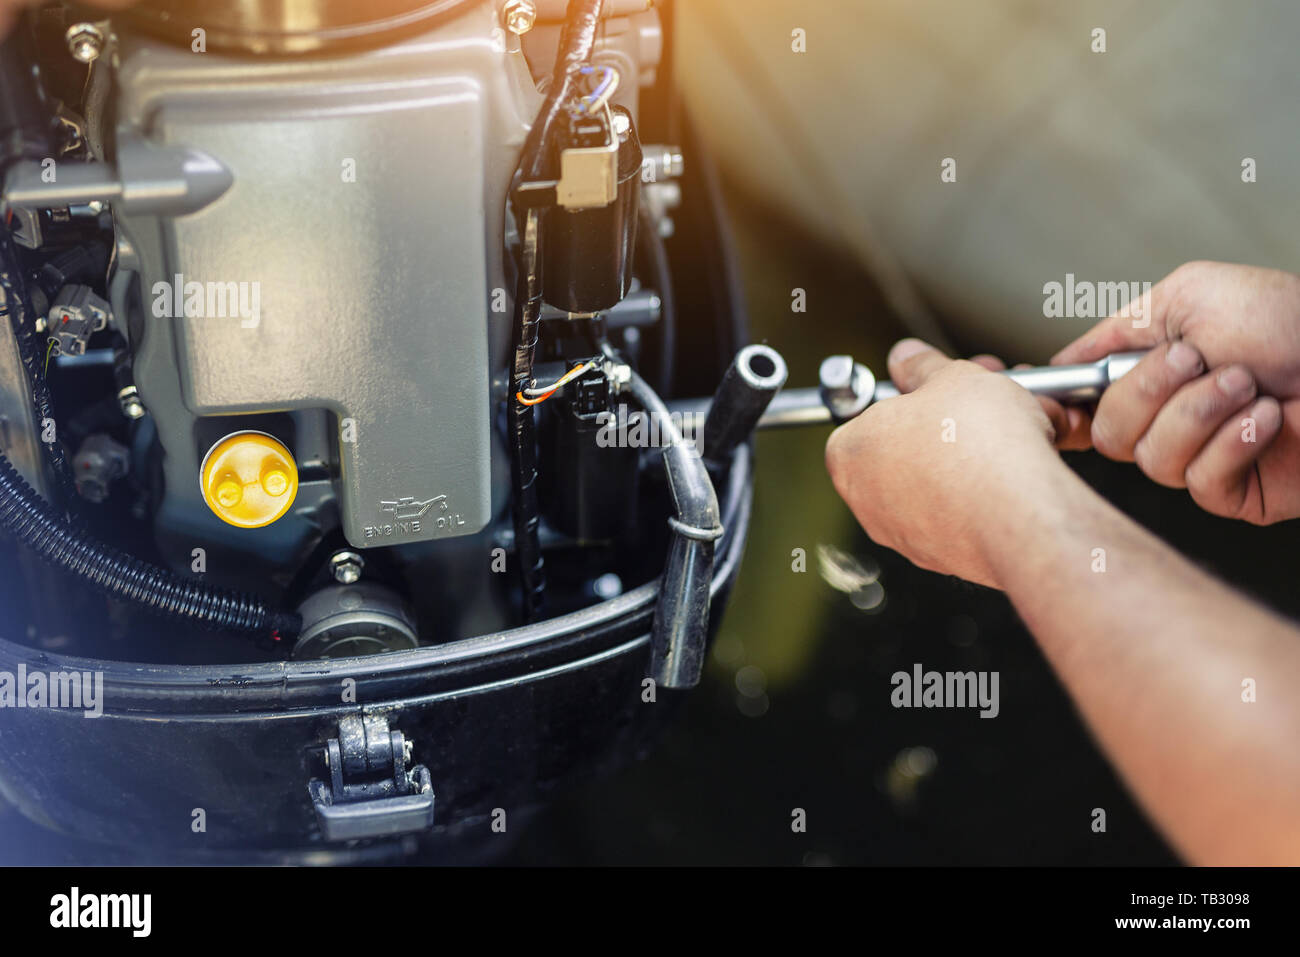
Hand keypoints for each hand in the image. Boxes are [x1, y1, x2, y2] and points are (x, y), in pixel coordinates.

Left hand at [825, 339, 1075, 588]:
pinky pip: (961, 512)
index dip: (911, 397)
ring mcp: (902, 532)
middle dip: (946, 422)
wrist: (1022, 514)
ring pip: (937, 480)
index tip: (939, 389)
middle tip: (980, 403)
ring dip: (970, 452)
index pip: (868, 415)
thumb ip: (922, 366)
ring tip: (1008, 432)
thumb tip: (908, 358)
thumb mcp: (951, 377)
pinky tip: (1014, 471)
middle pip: (906, 447)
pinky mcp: (941, 555)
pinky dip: (985, 490)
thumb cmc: (980, 446)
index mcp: (850, 452)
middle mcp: (867, 499)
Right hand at [1053, 261, 1299, 523]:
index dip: (1059, 403)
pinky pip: (1198, 481)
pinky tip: (1267, 418)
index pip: (1079, 400)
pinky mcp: (1232, 492)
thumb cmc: (1291, 321)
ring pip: (1150, 459)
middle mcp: (1165, 418)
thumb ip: (1117, 328)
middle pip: (1106, 434)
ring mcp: (1196, 457)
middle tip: (1199, 360)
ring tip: (1248, 384)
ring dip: (1201, 412)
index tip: (1046, 392)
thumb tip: (1061, 364)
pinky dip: (1233, 443)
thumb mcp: (1189, 295)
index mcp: (1146, 372)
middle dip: (1150, 391)